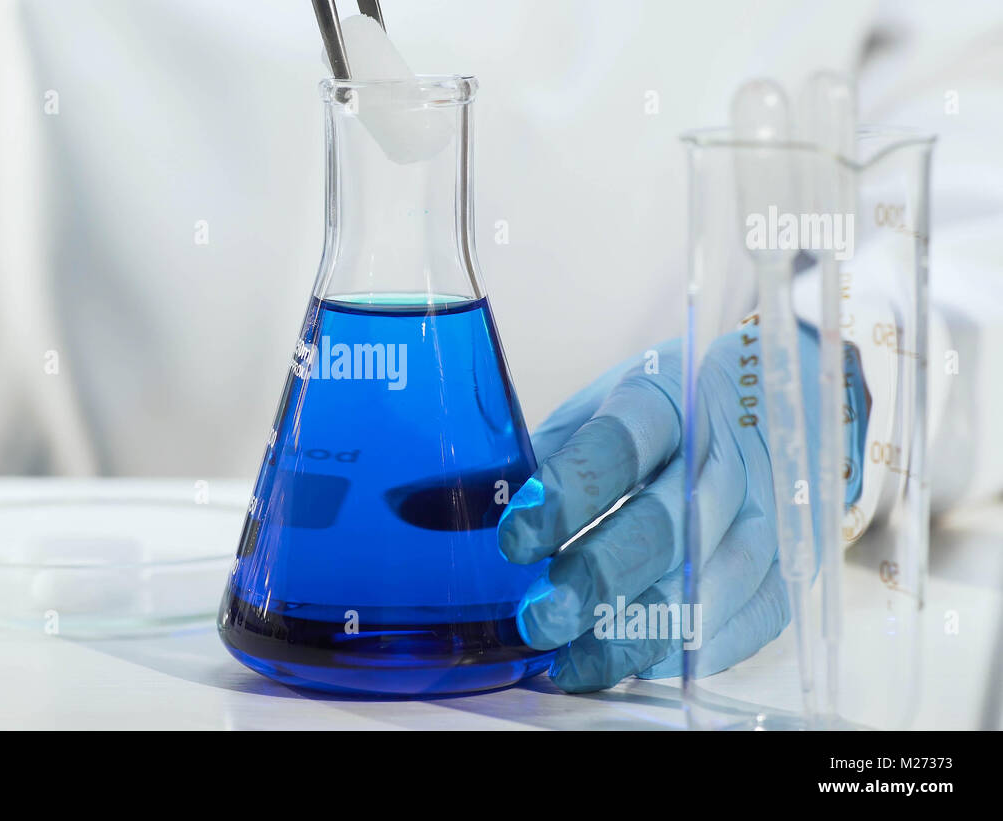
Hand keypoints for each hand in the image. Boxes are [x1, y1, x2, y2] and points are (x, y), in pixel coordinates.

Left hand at [497, 324, 863, 692]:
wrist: (786, 400)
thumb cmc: (668, 413)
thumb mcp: (604, 404)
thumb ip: (543, 454)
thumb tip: (443, 506)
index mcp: (668, 397)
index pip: (619, 442)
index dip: (568, 492)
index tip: (515, 537)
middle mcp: (727, 452)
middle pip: (667, 522)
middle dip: (599, 577)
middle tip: (540, 619)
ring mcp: (770, 510)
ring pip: (709, 582)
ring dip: (636, 630)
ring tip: (573, 663)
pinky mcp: (794, 563)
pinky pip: (748, 618)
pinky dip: (687, 649)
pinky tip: (631, 664)